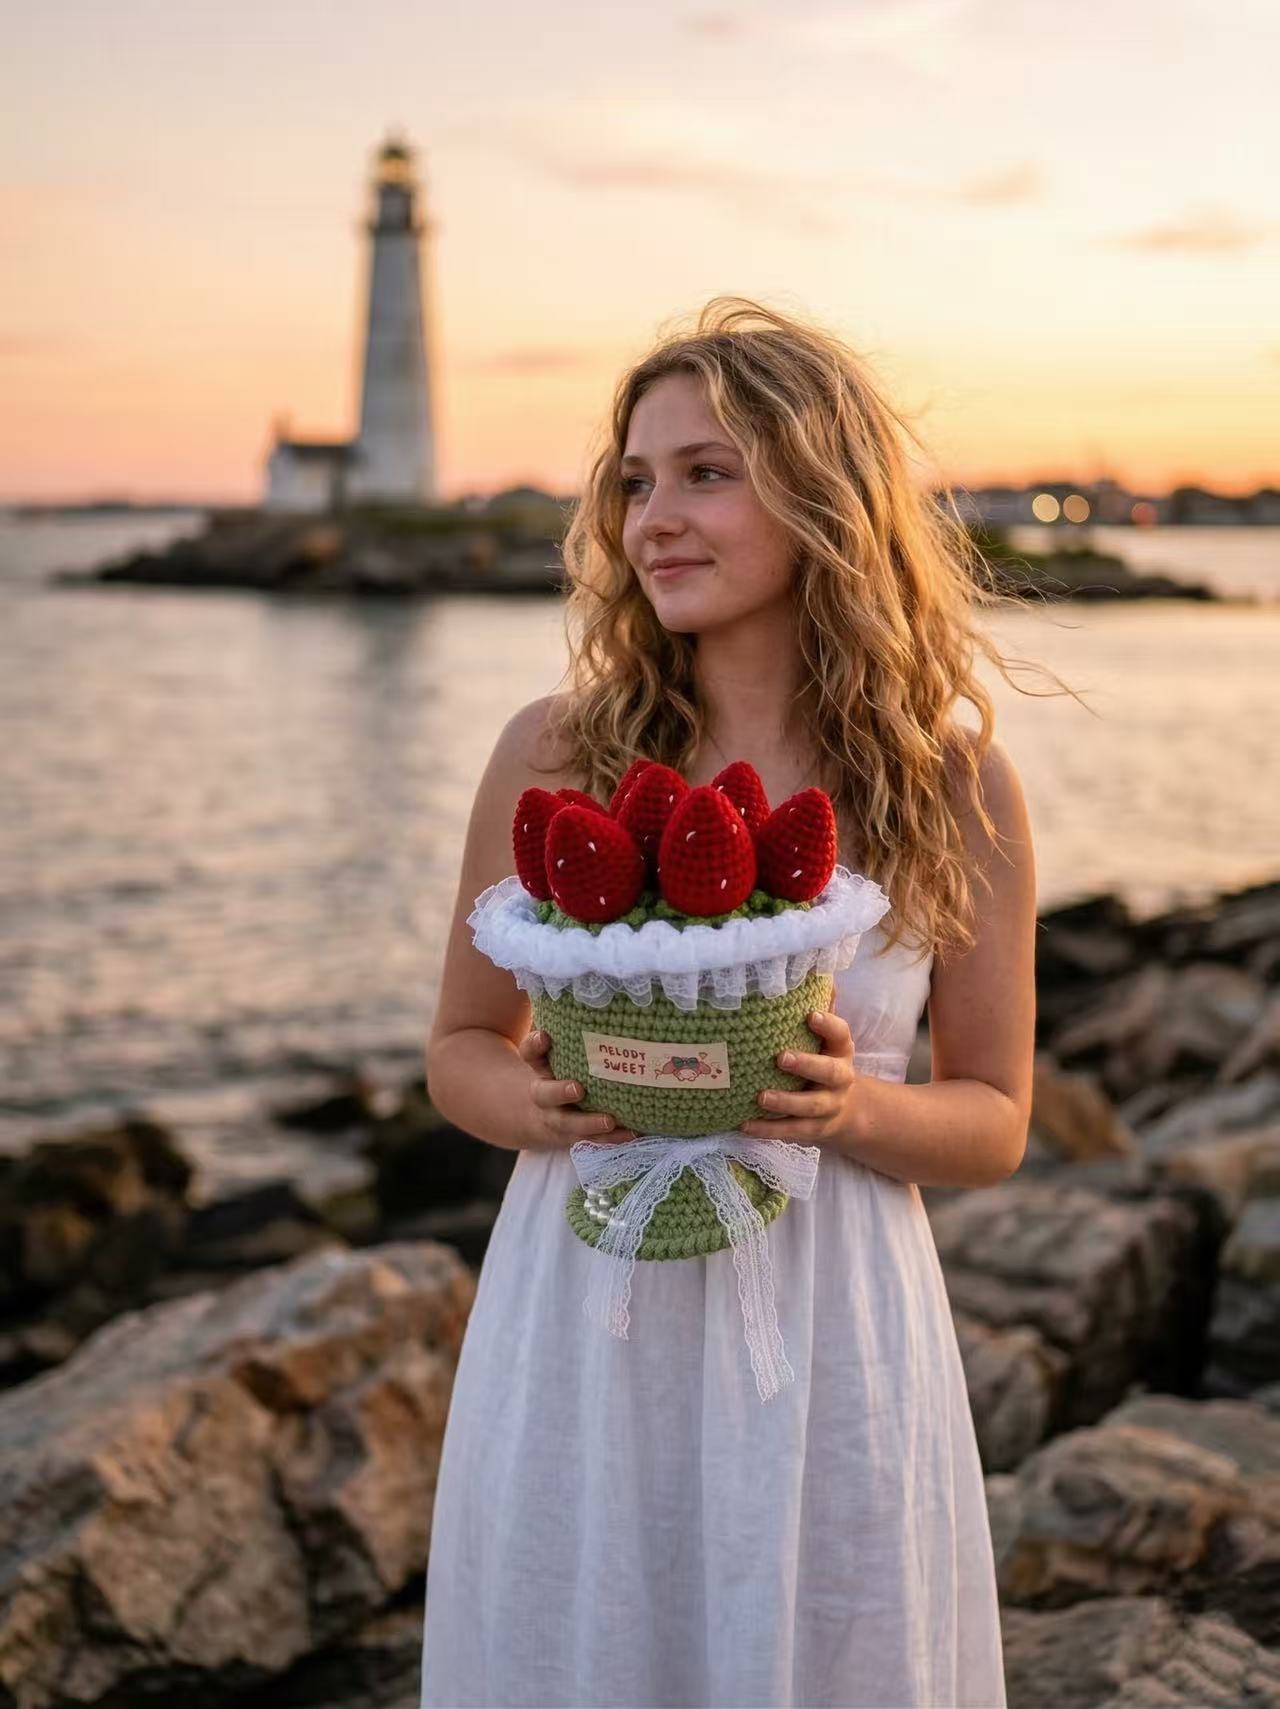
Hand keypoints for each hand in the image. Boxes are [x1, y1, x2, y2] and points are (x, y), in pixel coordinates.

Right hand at [517, 1029, 637, 1151]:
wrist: (537, 1114)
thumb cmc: (558, 1068)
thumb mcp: (555, 1050)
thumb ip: (568, 1028)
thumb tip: (596, 988)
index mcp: (539, 1068)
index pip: (530, 1054)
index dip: (536, 1045)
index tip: (546, 1036)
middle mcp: (544, 1094)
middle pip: (544, 1093)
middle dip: (559, 1091)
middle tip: (578, 1088)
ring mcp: (558, 1118)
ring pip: (567, 1124)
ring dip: (588, 1124)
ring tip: (610, 1119)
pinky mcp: (575, 1136)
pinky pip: (592, 1141)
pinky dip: (611, 1139)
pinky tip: (632, 1133)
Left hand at [736, 1009, 858, 1148]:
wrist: (845, 1111)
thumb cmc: (824, 1063)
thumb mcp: (826, 1041)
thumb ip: (821, 1011)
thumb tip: (819, 976)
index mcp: (841, 1051)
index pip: (841, 1035)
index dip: (828, 1025)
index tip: (810, 1015)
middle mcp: (840, 1079)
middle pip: (828, 1073)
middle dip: (806, 1065)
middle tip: (781, 1057)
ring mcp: (828, 1107)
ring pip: (809, 1107)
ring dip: (785, 1102)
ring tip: (760, 1097)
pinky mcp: (813, 1130)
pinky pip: (791, 1131)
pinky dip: (767, 1129)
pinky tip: (743, 1125)